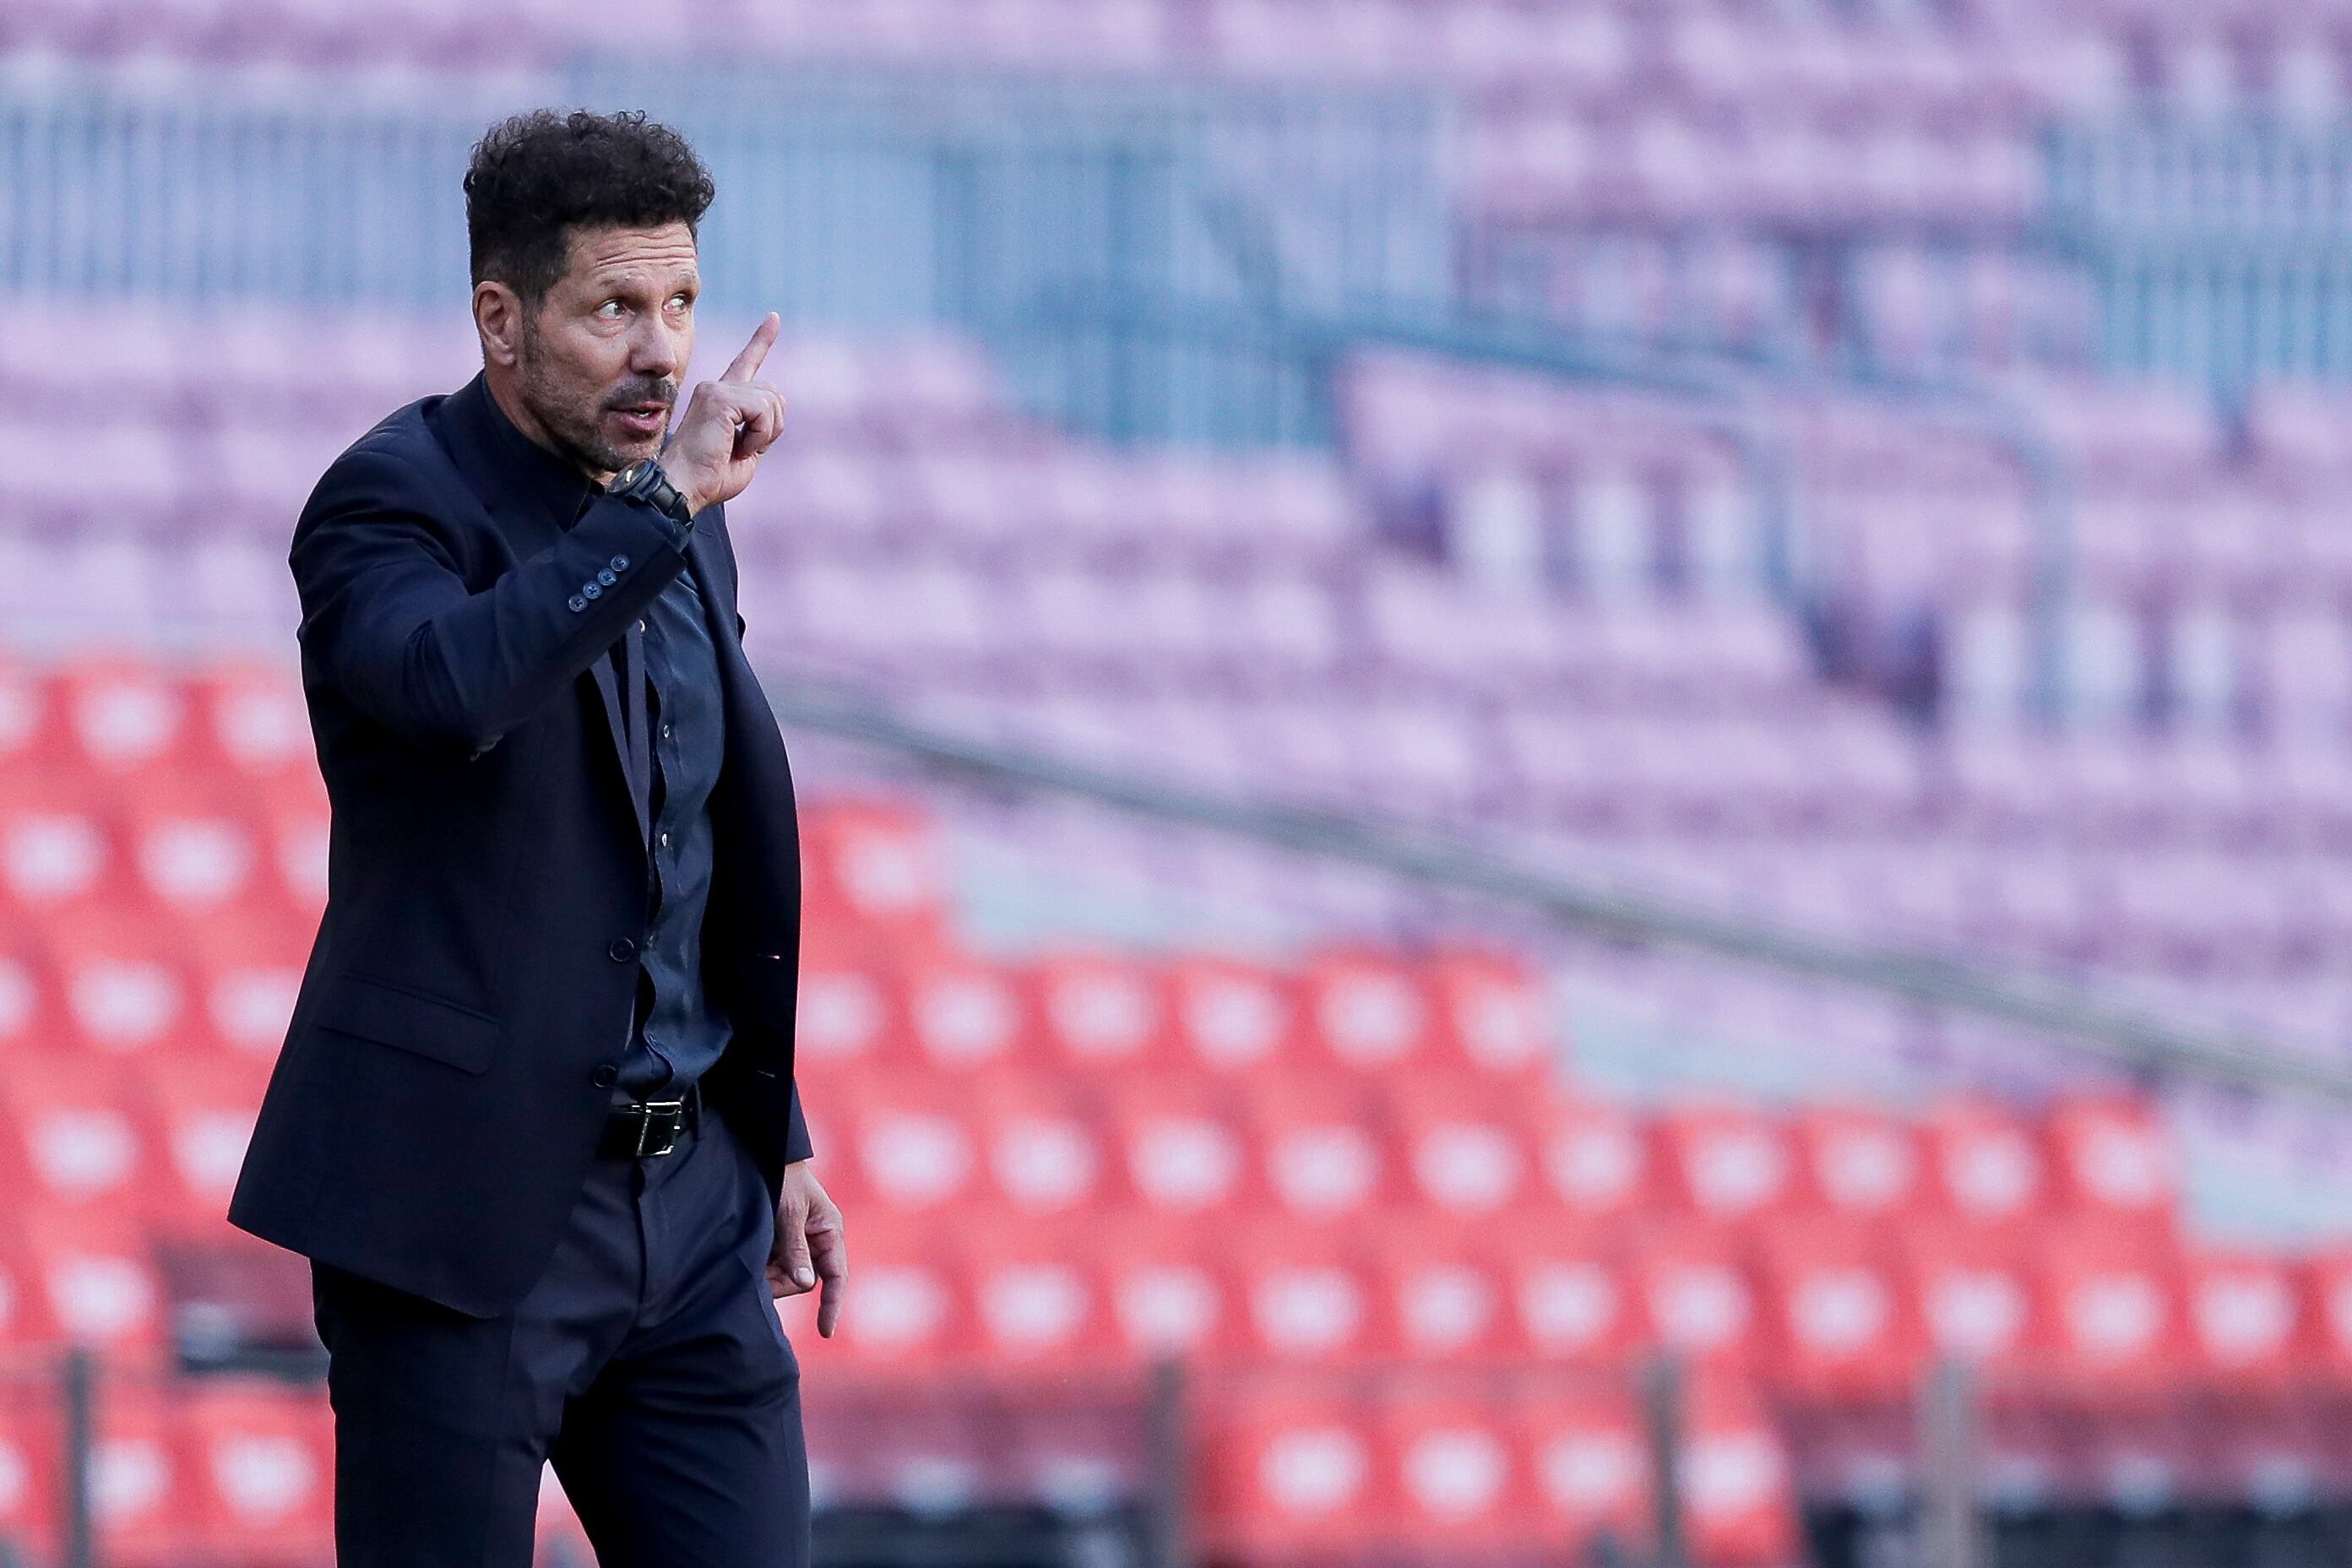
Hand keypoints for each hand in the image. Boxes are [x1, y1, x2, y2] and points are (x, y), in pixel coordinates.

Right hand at [662, 312, 788, 515]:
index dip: (762, 340)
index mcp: (720, 399)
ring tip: (738, 449)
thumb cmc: (710, 477)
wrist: (683, 487)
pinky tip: (739, 446)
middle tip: (746, 449)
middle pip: (772, 392)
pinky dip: (761, 434)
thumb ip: (760, 427)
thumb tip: (777, 404)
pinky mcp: (720, 399)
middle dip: (771, 426)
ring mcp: (716, 390)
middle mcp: (716, 388)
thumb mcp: (745, 452)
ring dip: (766, 432)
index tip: (774, 317)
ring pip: (772, 400)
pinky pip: (764, 409)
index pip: (746, 363)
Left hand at [768, 1158, 845, 1336]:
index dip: (832, 1305)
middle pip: (804, 1280)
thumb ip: (796, 1247)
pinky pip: (774, 1265)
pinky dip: (763, 1265)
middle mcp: (818, 1240)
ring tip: (753, 1253)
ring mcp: (800, 1242)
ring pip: (787, 1275)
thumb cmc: (783, 1177)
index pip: (837, 1276)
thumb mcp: (789, 1211)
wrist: (766, 1153)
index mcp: (829, 1231)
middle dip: (782, 1282)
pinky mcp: (782, 1242)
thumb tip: (807, 1284)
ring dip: (769, 1273)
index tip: (826, 1331)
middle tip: (758, 1274)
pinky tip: (750, 1253)